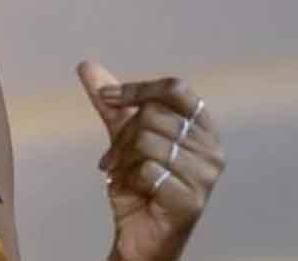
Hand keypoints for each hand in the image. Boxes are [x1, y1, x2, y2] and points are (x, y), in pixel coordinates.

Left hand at [77, 62, 225, 260]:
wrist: (138, 232)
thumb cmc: (140, 182)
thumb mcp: (123, 136)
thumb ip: (111, 103)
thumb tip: (86, 65)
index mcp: (202, 127)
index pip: (175, 89)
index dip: (138, 89)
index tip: (107, 97)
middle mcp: (211, 149)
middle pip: (155, 115)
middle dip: (125, 136)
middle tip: (120, 157)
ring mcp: (205, 176)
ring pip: (149, 141)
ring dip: (126, 160)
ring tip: (128, 175)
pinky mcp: (191, 201)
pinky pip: (148, 170)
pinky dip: (131, 179)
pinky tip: (136, 191)